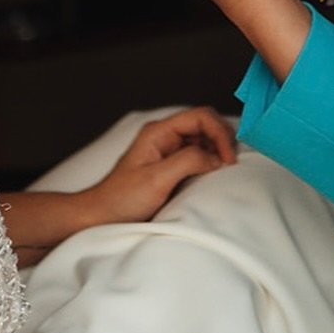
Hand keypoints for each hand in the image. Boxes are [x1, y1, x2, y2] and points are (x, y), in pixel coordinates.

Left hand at [74, 108, 235, 226]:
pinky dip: (211, 161)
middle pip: (205, 124)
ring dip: (218, 150)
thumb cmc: (121, 198)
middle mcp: (165, 136)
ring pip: (204, 139)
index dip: (220, 133)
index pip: (200, 116)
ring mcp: (168, 150)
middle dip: (223, 139)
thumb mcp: (156, 180)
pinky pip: (198, 155)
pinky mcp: (171, 165)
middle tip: (231, 163)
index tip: (228, 159)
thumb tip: (216, 157)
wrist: (102, 216)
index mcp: (159, 132)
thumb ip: (188, 162)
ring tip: (225, 169)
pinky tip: (214, 174)